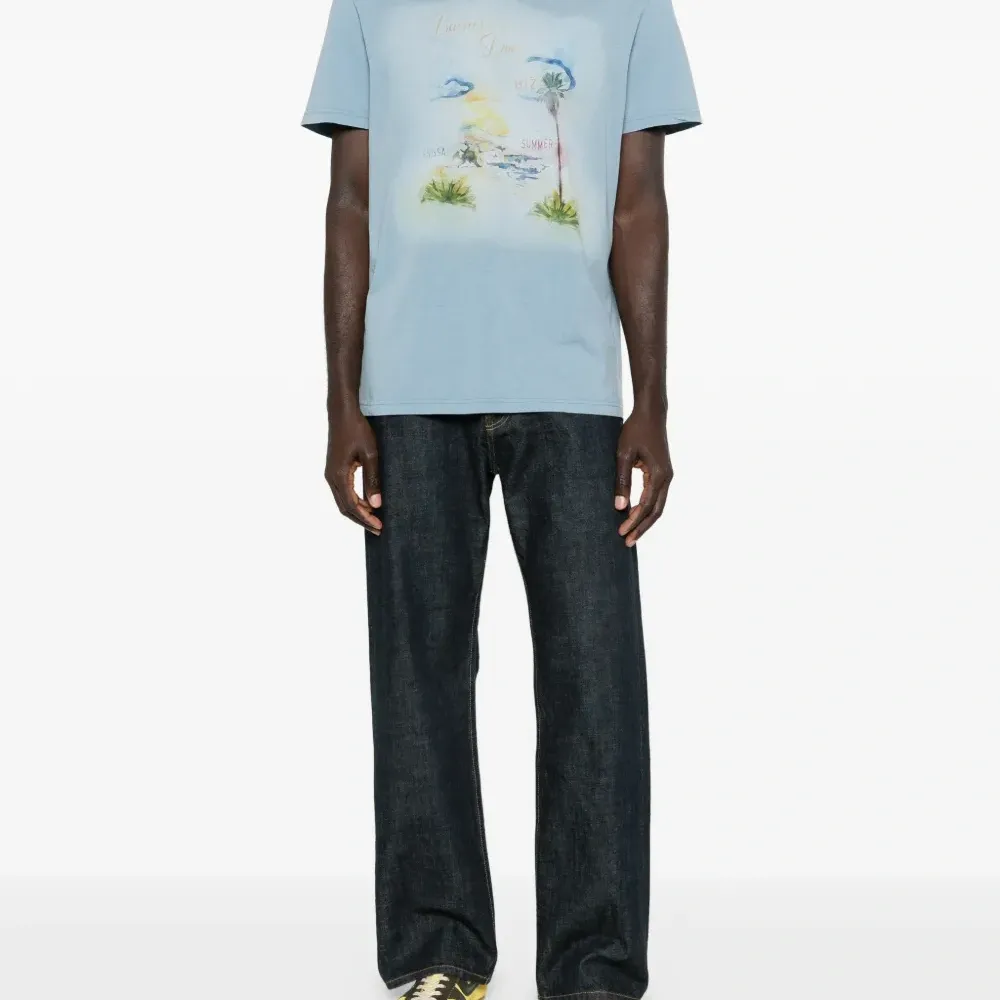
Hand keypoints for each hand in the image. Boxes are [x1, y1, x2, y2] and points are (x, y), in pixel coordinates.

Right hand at [325, 407, 381, 534]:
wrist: (342, 412)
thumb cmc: (357, 430)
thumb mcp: (370, 454)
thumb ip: (373, 479)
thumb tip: (376, 504)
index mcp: (338, 476)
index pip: (352, 506)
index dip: (366, 518)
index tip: (379, 526)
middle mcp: (331, 477)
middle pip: (345, 508)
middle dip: (361, 520)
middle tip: (378, 528)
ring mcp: (330, 474)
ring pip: (342, 501)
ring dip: (357, 512)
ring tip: (374, 519)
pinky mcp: (334, 469)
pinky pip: (342, 492)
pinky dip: (354, 501)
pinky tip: (367, 503)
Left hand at [614, 409, 672, 546]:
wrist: (651, 414)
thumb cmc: (635, 431)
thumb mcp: (623, 454)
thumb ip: (622, 480)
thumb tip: (619, 507)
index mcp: (659, 475)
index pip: (646, 505)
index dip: (634, 521)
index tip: (621, 532)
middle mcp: (666, 478)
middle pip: (656, 511)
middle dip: (642, 527)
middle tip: (627, 541)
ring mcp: (666, 476)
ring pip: (658, 505)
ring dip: (645, 520)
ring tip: (631, 533)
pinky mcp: (662, 473)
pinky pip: (656, 496)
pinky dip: (647, 508)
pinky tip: (636, 515)